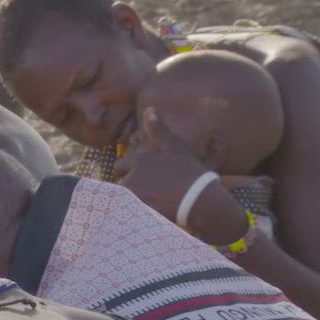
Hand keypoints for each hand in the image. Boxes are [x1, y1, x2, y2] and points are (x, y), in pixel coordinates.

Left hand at [112, 107, 247, 242]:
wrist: (200, 200)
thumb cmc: (190, 172)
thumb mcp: (176, 148)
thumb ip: (159, 131)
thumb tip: (149, 109)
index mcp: (139, 159)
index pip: (119, 166)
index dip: (128, 171)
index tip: (141, 176)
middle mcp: (133, 175)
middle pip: (118, 182)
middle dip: (127, 185)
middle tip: (146, 189)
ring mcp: (135, 194)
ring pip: (123, 196)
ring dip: (131, 197)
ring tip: (149, 199)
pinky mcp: (139, 210)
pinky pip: (128, 209)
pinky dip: (135, 209)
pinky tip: (150, 208)